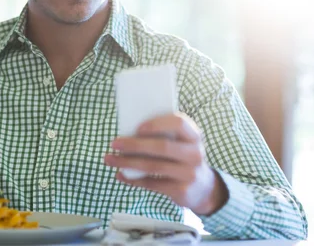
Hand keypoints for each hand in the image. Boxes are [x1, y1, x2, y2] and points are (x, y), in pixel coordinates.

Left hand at [103, 113, 228, 215]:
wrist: (203, 188)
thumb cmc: (182, 158)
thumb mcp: (181, 143)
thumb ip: (164, 135)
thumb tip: (127, 132)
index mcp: (193, 135)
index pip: (179, 123)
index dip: (158, 125)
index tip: (137, 127)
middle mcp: (194, 153)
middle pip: (162, 146)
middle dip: (134, 145)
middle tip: (114, 143)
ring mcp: (189, 173)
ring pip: (153, 166)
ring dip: (127, 162)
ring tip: (110, 159)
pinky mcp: (181, 190)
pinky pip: (152, 183)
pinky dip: (133, 179)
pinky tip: (121, 175)